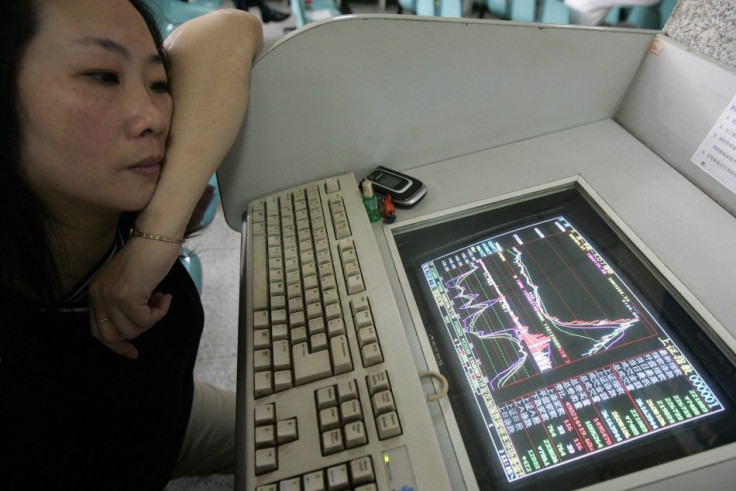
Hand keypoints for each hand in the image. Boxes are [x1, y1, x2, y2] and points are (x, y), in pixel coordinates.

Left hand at [88, 238, 181, 358]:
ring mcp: (110, 296)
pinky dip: (160, 312)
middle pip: (112, 336)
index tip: (132, 351)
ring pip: (132, 330)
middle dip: (136, 333)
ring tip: (160, 299)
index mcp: (96, 292)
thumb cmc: (149, 256)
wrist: (156, 235)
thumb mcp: (130, 283)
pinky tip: (165, 296)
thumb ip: (125, 303)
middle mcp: (98, 295)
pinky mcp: (126, 295)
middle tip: (153, 318)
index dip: (115, 345)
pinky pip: (146, 320)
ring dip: (152, 319)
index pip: (98, 331)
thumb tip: (135, 328)